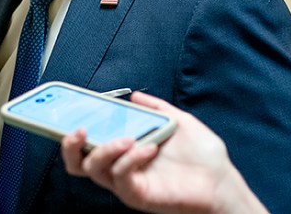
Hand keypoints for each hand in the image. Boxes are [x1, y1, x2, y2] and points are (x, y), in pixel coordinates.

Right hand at [61, 92, 268, 213]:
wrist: (222, 180)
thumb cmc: (201, 155)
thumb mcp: (178, 121)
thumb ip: (156, 108)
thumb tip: (135, 95)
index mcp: (124, 150)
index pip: (88, 143)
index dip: (71, 131)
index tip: (69, 111)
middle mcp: (120, 168)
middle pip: (77, 163)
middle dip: (69, 145)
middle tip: (79, 129)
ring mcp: (127, 183)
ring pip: (94, 170)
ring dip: (106, 150)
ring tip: (128, 138)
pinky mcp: (138, 196)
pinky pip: (121, 179)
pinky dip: (130, 160)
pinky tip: (148, 148)